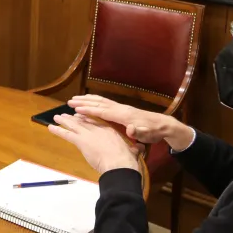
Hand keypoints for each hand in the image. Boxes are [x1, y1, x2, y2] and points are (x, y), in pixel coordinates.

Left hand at [49, 113, 141, 174]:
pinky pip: (67, 134)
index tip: (82, 116)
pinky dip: (58, 130)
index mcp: (111, 131)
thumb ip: (133, 149)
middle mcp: (99, 129)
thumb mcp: (133, 152)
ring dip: (64, 121)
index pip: (97, 122)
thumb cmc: (127, 161)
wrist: (120, 164)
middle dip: (74, 118)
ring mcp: (89, 134)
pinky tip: (50, 128)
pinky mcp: (81, 141)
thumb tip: (138, 149)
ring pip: (74, 125)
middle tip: (67, 114)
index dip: (89, 119)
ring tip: (56, 117)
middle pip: (84, 122)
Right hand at [69, 94, 193, 150]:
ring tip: (75, 98)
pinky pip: (105, 102)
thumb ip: (138, 132)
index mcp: (124, 115)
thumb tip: (131, 129)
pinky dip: (95, 100)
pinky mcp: (122, 109)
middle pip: (99, 103)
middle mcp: (121, 108)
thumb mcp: (147, 134)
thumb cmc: (153, 132)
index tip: (76, 109)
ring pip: (101, 101)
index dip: (90, 110)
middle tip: (69, 101)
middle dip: (84, 102)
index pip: (103, 111)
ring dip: (87, 99)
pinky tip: (89, 100)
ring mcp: (121, 107)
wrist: (163, 124)